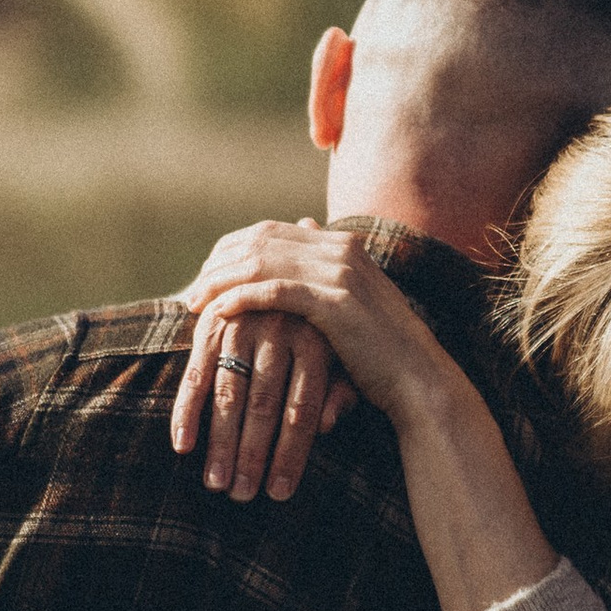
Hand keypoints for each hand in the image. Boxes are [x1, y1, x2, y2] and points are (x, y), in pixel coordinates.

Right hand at [171, 297, 356, 500]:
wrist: (276, 270)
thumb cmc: (318, 330)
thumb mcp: (340, 355)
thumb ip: (339, 390)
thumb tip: (327, 425)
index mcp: (315, 339)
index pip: (301, 408)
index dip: (290, 454)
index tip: (280, 493)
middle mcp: (278, 330)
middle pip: (264, 405)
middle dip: (252, 455)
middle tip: (243, 496)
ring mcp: (242, 325)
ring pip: (230, 394)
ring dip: (221, 443)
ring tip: (217, 484)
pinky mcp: (210, 324)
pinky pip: (196, 374)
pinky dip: (186, 411)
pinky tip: (182, 446)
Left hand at [177, 218, 458, 442]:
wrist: (417, 379)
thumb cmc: (379, 353)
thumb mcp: (349, 307)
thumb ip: (321, 278)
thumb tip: (301, 239)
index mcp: (342, 245)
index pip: (269, 231)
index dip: (230, 249)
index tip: (206, 274)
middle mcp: (340, 249)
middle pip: (259, 240)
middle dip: (218, 262)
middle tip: (193, 289)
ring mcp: (339, 272)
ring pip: (261, 262)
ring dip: (221, 281)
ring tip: (195, 302)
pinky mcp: (334, 301)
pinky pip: (273, 290)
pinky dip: (240, 298)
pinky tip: (218, 312)